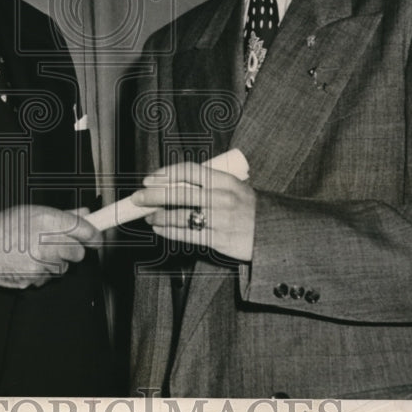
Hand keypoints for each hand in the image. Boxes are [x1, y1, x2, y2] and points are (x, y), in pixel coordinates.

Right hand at [0, 205, 99, 288]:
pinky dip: (41, 273)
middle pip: (78, 253)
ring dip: (55, 262)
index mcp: (49, 220)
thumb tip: (85, 212)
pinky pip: (48, 279)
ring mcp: (41, 262)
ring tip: (36, 252)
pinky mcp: (34, 278)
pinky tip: (29, 263)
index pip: (86, 230)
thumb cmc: (6, 226)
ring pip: (63, 268)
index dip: (95, 235)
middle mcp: (47, 241)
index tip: (97, 237)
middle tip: (58, 245)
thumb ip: (63, 214)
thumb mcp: (34, 211)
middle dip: (71, 250)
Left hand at [131, 162, 256, 261]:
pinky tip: (160, 229)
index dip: (165, 173)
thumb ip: (208, 184)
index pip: (188, 170)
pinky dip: (169, 232)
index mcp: (225, 180)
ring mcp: (220, 220)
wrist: (274, 233)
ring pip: (180, 216)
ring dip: (158, 216)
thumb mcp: (235, 187)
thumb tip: (172, 184)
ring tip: (148, 216)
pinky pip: (187, 235)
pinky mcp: (220, 240)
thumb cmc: (250, 208)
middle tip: (138, 198)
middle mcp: (222, 198)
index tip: (149, 179)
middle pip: (178, 193)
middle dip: (152, 196)